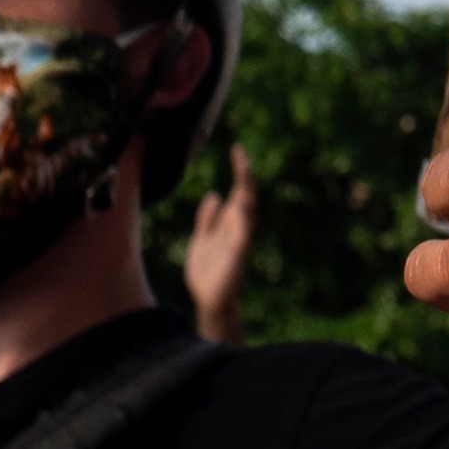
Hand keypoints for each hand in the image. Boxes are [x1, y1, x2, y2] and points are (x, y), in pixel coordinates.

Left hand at [182, 146, 259, 345]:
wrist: (208, 299)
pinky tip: (239, 206)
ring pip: (247, 211)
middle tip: (240, 153)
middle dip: (244, 175)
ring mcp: (239, 241)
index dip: (239, 171)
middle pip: (246, 196)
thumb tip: (215, 194)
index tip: (237, 149)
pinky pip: (243, 235)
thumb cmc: (206, 272)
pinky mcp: (236, 256)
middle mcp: (238, 228)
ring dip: (246, 192)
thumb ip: (207, 218)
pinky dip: (243, 220)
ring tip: (243, 172)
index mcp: (230, 222)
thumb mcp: (201, 239)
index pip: (238, 191)